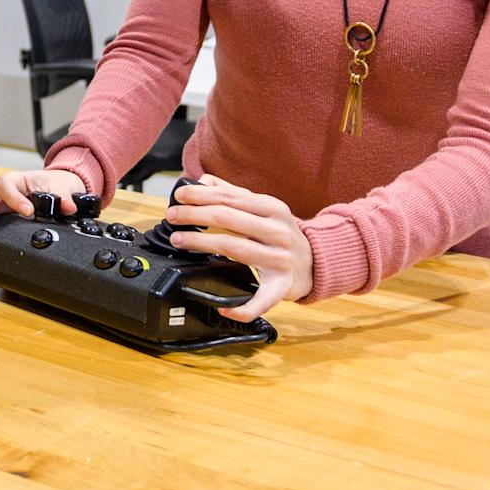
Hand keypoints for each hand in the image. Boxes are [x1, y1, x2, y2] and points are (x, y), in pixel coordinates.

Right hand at [0, 168, 92, 259]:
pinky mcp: (1, 223)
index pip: (5, 186)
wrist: (54, 189)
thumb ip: (63, 196)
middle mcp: (0, 197)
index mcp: (13, 182)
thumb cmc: (50, 183)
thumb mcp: (59, 185)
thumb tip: (67, 207)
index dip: (14, 198)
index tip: (28, 211)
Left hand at [159, 173, 313, 320]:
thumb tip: (203, 180)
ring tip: (179, 240)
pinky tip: (222, 308)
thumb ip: (234, 193)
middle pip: (227, 219)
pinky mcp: (282, 286)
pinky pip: (261, 300)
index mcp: (273, 208)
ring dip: (200, 243)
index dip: (201, 196)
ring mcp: (281, 259)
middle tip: (172, 217)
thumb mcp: (265, 208)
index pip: (230, 198)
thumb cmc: (282, 233)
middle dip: (194, 215)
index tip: (178, 197)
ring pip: (233, 248)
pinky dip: (241, 308)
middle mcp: (278, 232)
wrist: (316, 263)